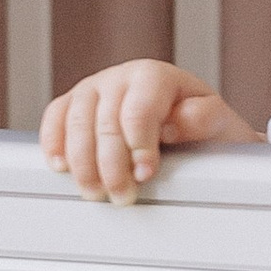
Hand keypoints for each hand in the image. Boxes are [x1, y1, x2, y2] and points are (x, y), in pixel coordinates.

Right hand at [41, 59, 256, 200]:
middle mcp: (120, 77)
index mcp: (154, 75)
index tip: (145, 174)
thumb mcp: (217, 120)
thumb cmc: (201, 124)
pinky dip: (53, 142)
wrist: (190, 124)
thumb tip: (171, 124)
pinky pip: (54, 117)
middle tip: (123, 195)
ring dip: (83, 164)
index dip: (139, 146)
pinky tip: (61, 166)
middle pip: (105, 122)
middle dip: (112, 165)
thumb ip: (201, 118)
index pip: (139, 110)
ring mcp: (93, 89)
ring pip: (76, 122)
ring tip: (96, 192)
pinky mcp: (73, 103)